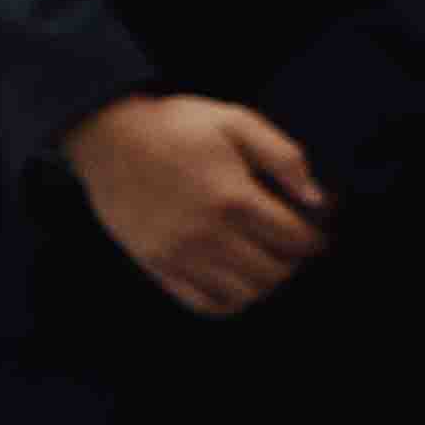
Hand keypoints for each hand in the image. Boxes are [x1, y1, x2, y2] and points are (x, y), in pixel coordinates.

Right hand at [57, 95, 331, 317]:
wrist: (106, 135)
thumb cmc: (175, 125)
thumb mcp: (235, 121)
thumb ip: (284, 157)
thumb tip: (318, 199)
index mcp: (235, 198)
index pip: (296, 240)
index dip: (315, 238)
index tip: (315, 232)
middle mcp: (210, 234)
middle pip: (274, 272)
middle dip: (292, 262)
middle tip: (290, 247)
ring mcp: (182, 254)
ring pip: (244, 294)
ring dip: (264, 284)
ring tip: (264, 263)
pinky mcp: (158, 264)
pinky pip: (204, 303)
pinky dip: (229, 302)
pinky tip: (234, 283)